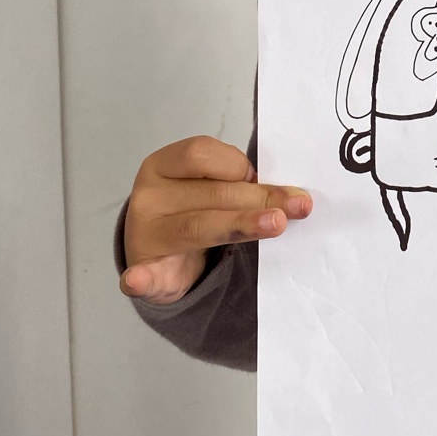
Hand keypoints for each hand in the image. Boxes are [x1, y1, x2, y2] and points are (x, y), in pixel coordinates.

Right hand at [120, 136, 311, 305]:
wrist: (157, 255)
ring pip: (198, 227)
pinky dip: (141, 279)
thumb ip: (237, 184)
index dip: (238, 166)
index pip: (201, 154)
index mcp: (164, 164)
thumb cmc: (192, 211)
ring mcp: (145, 234)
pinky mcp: (145, 272)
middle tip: (298, 206)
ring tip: (275, 223)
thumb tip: (293, 194)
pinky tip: (138, 281)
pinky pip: (144, 276)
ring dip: (242, 224)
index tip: (261, 179)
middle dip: (260, 198)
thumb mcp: (207, 189)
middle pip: (211, 193)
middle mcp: (149, 195)